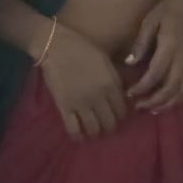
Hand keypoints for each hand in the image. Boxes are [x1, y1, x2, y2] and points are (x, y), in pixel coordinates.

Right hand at [38, 23, 126, 140]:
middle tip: (106, 124)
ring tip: (94, 130)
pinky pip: (73, 129)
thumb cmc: (82, 48)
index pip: (122, 110)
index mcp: (111, 84)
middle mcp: (98, 97)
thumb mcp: (106, 59)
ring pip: (93, 129)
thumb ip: (116, 78)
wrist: (56, 46)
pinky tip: (80, 135)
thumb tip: (126, 93)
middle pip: (110, 123)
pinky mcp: (64, 107)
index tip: (118, 114)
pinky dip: (78, 136)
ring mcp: (81, 104)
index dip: (121, 115)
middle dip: (110, 126)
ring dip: (96, 132)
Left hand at [126, 0, 182, 112]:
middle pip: (170, 88)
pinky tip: (170, 102)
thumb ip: (140, 43)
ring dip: (167, 104)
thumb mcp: (150, 21)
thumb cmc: (168, 9)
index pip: (155, 74)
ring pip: (182, 92)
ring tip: (152, 108)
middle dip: (153, 101)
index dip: (142, 87)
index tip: (129, 93)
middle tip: (138, 106)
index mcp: (170, 47)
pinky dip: (182, 98)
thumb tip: (129, 63)